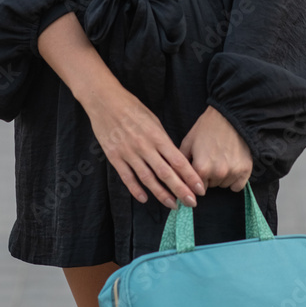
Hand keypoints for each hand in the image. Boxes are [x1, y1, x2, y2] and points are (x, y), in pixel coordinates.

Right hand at [84, 84, 205, 210]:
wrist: (105, 101)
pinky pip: (127, 177)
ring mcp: (129, 153)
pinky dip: (136, 189)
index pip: (178, 160)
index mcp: (157, 135)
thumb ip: (162, 140)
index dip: (190, 176)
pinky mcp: (114, 157)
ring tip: (172, 205)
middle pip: (166, 173)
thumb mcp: (153, 120)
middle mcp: (144, 146)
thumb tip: (174, 159)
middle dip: (180, 190)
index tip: (200, 189)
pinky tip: (144, 198)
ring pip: (148, 178)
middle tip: (192, 203)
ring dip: (161, 194)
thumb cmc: (132, 107)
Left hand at [179, 105, 252, 193]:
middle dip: (208, 176)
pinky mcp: (245, 170)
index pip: (195, 187)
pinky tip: (231, 167)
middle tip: (211, 159)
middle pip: (210, 186)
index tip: (198, 170)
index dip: (196, 178)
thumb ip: (181, 162)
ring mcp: (233, 172)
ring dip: (221, 177)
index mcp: (201, 168)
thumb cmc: (207, 127)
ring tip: (221, 158)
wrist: (230, 115)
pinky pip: (237, 186)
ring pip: (223, 185)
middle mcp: (218, 173)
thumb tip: (176, 178)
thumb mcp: (188, 141)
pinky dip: (234, 180)